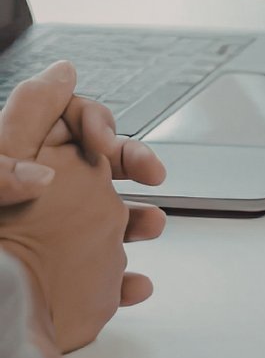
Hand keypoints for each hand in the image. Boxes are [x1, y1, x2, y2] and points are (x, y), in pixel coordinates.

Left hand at [0, 62, 167, 352]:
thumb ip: (28, 115)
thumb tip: (64, 73)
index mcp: (19, 161)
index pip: (65, 118)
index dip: (94, 120)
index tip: (106, 146)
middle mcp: (37, 196)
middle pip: (96, 162)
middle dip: (133, 161)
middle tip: (153, 174)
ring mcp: (50, 239)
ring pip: (104, 217)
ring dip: (137, 218)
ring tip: (150, 227)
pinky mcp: (57, 284)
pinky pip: (99, 275)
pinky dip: (124, 278)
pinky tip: (134, 284)